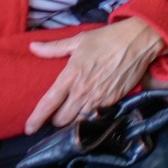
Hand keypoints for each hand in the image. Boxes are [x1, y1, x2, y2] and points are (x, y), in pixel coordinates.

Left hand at [26, 17, 165, 132]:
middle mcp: (82, 91)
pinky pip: (94, 118)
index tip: (29, 128)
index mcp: (71, 76)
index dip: (36, 119)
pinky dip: (87, 117)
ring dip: (71, 120)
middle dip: (56, 119)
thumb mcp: (79, 40)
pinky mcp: (112, 102)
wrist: (138, 41)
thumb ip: (54, 48)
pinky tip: (87, 110)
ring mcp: (98, 99)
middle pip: (61, 119)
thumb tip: (33, 47)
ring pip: (77, 122)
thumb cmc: (107, 39)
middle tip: (57, 111)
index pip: (48, 103)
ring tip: (71, 112)